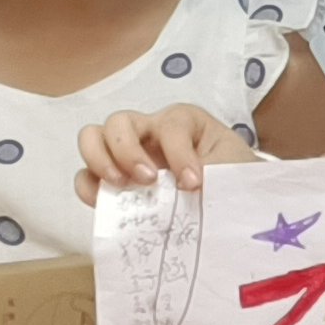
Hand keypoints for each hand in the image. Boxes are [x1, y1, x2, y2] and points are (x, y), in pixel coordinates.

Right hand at [79, 103, 256, 195]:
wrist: (238, 201)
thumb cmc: (233, 177)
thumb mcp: (231, 169)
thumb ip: (212, 174)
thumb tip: (186, 190)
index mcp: (182, 121)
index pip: (170, 126)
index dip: (179, 154)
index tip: (193, 183)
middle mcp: (149, 132)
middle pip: (119, 121)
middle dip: (127, 149)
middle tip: (148, 179)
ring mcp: (128, 154)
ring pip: (93, 138)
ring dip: (100, 160)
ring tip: (120, 186)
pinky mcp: (117, 182)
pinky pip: (86, 177)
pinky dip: (89, 187)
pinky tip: (104, 203)